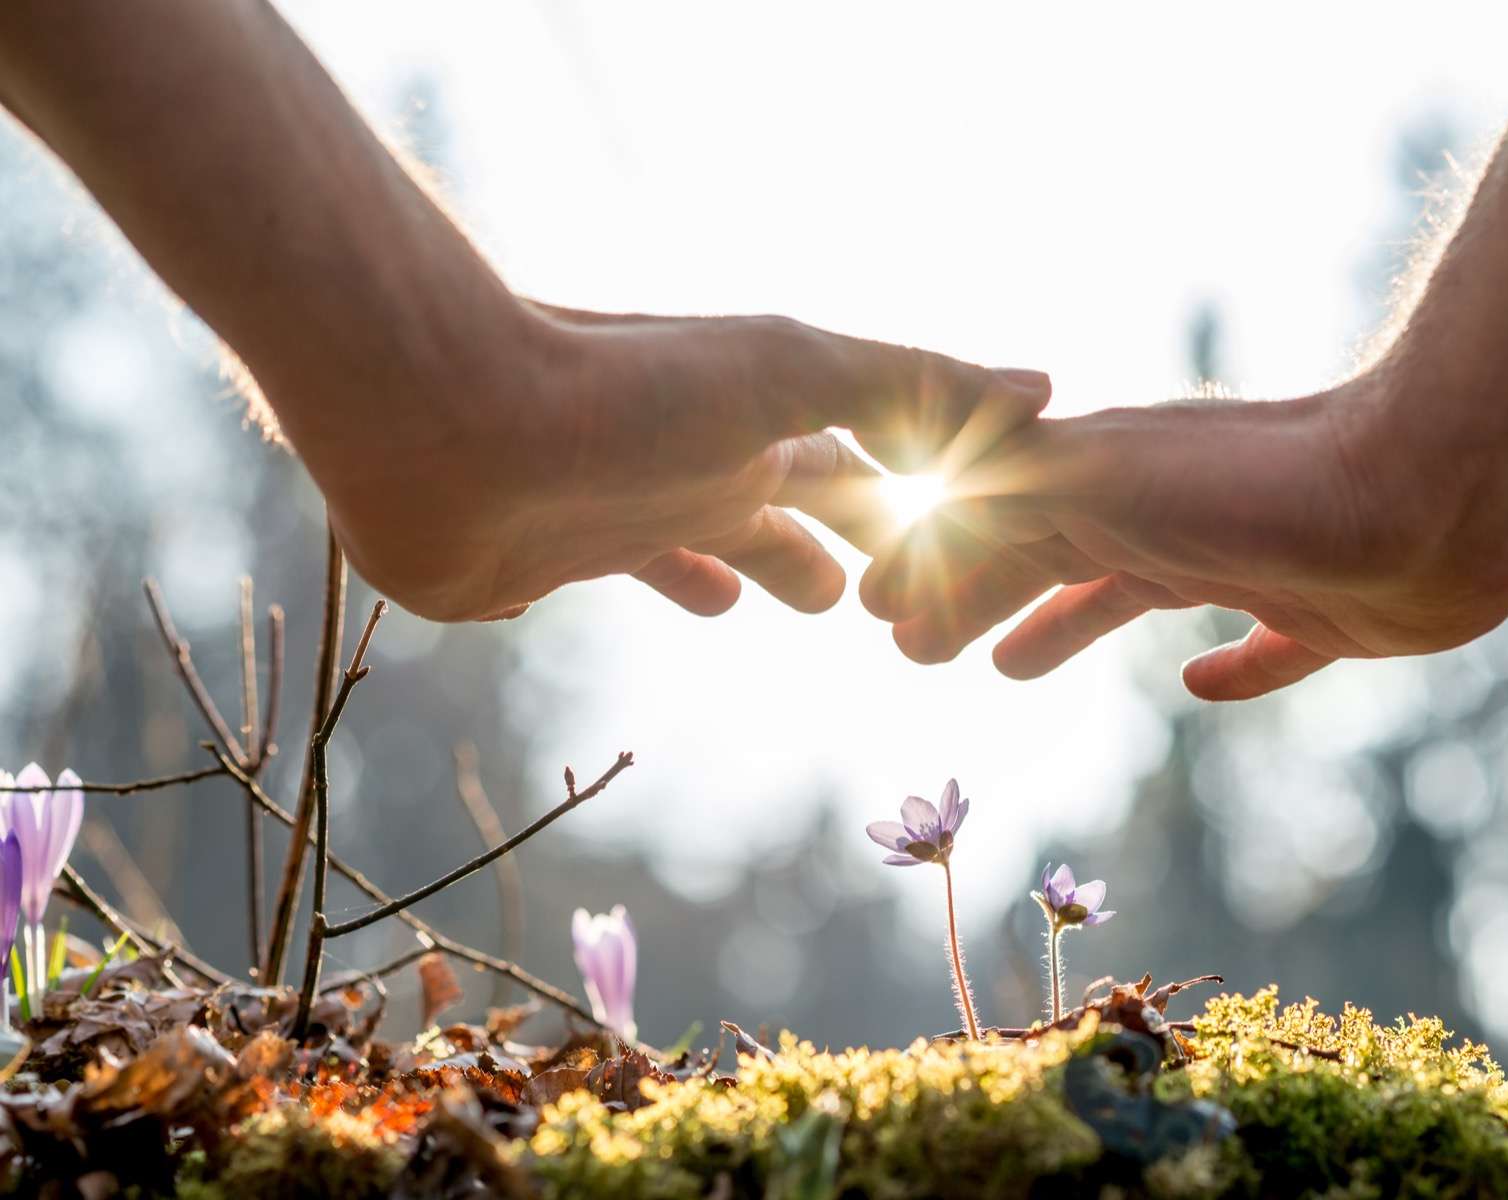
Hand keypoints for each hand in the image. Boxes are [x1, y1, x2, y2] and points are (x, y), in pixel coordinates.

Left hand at [302, 302, 1050, 621]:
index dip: (922, 496)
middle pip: (800, 500)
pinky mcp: (557, 557)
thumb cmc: (624, 393)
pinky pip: (631, 573)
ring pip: (721, 538)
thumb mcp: (788, 372)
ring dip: (768, 562)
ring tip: (808, 600)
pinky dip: (673, 586)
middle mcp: (704, 456)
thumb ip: (910, 383)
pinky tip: (688, 602)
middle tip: (899, 590)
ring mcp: (631, 505)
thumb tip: (1045, 386)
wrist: (441, 421)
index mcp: (763, 419)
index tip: (975, 533)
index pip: (867, 459)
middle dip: (853, 535)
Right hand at [862, 368, 1507, 698]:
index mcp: (1108, 484)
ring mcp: (1250, 558)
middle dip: (981, 595)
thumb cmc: (1261, 488)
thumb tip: (911, 549)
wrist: (1443, 482)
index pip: (992, 531)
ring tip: (1014, 667)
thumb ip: (1002, 508)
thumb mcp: (1097, 487)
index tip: (878, 618)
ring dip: (1066, 625)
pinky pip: (1264, 646)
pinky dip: (1228, 668)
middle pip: (1048, 560)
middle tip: (921, 648)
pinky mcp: (1332, 613)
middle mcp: (1170, 513)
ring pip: (1132, 595)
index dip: (933, 573)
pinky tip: (1204, 684)